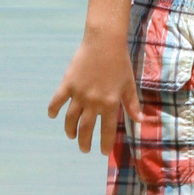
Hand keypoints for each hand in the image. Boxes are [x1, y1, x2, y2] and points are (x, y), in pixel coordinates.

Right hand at [47, 34, 141, 153]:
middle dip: (84, 142)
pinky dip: (53, 109)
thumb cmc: (120, 62)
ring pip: (71, 119)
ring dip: (70, 130)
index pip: (106, 130)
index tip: (102, 152)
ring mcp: (79, 94)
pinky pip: (57, 100)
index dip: (104, 143)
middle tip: (84, 149)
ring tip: (71, 136)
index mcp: (110, 103)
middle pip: (86, 128)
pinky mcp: (68, 84)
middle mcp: (93, 102)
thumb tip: (141, 121)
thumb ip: (132, 104)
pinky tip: (52, 116)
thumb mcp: (129, 84)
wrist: (105, 42)